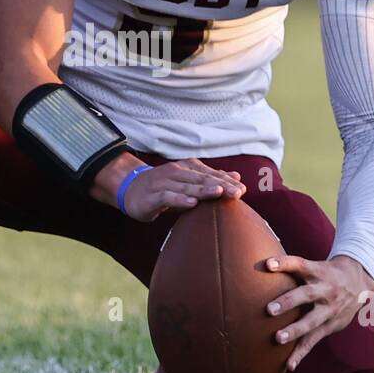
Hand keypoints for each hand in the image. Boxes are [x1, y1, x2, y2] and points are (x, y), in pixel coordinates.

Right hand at [91, 153, 244, 222]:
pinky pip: (168, 197)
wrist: (130, 188)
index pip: (210, 175)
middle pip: (201, 180)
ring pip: (187, 187)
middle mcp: (177, 173)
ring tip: (219, 193)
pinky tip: (192, 203)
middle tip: (237, 193)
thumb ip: (211, 180)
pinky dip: (180, 200)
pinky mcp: (152, 196)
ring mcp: (164, 183)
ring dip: (203, 190)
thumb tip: (237, 177)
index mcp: (187, 169)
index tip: (242, 190)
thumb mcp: (188, 183)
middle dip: (220, 186)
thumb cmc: (164, 188)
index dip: (226, 182)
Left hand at [265, 254, 373, 371]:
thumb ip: (294, 268)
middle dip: (289, 302)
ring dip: (295, 330)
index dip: (285, 263)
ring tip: (278, 339)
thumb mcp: (315, 265)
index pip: (301, 264)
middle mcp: (326, 290)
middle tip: (269, 310)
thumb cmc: (326, 273)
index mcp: (319, 272)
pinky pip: (314, 340)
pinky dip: (301, 353)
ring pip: (312, 321)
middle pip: (307, 294)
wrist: (360, 282)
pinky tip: (289, 365)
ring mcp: (329, 309)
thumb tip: (263, 264)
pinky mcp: (330, 326)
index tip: (268, 264)